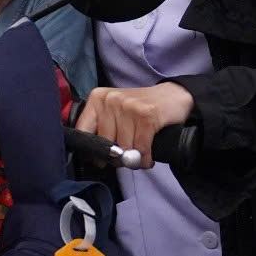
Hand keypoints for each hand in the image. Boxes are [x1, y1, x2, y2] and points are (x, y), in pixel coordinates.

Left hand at [72, 82, 193, 165]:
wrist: (173, 96)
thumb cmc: (140, 110)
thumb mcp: (114, 113)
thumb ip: (101, 130)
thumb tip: (93, 158)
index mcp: (98, 98)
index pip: (83, 131)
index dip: (91, 151)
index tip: (100, 159)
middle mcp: (111, 100)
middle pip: (105, 144)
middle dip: (116, 157)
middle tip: (126, 157)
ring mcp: (129, 106)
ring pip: (124, 148)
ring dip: (133, 159)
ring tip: (139, 155)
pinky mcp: (146, 115)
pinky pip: (141, 148)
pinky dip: (145, 159)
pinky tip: (148, 158)